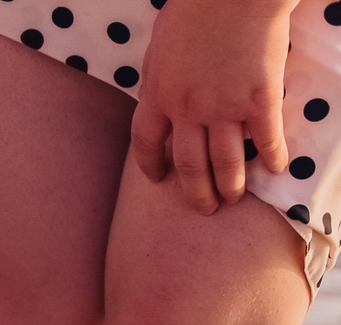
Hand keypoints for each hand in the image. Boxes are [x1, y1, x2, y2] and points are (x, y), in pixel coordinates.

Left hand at [128, 0, 297, 212]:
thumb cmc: (196, 8)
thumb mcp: (161, 47)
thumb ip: (161, 75)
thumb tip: (160, 91)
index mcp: (157, 95)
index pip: (146, 144)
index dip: (151, 166)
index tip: (157, 180)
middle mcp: (187, 110)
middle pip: (187, 164)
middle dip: (195, 192)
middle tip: (204, 208)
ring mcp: (223, 107)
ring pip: (224, 161)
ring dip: (231, 185)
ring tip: (234, 199)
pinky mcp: (259, 99)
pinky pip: (266, 138)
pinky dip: (272, 157)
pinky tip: (276, 168)